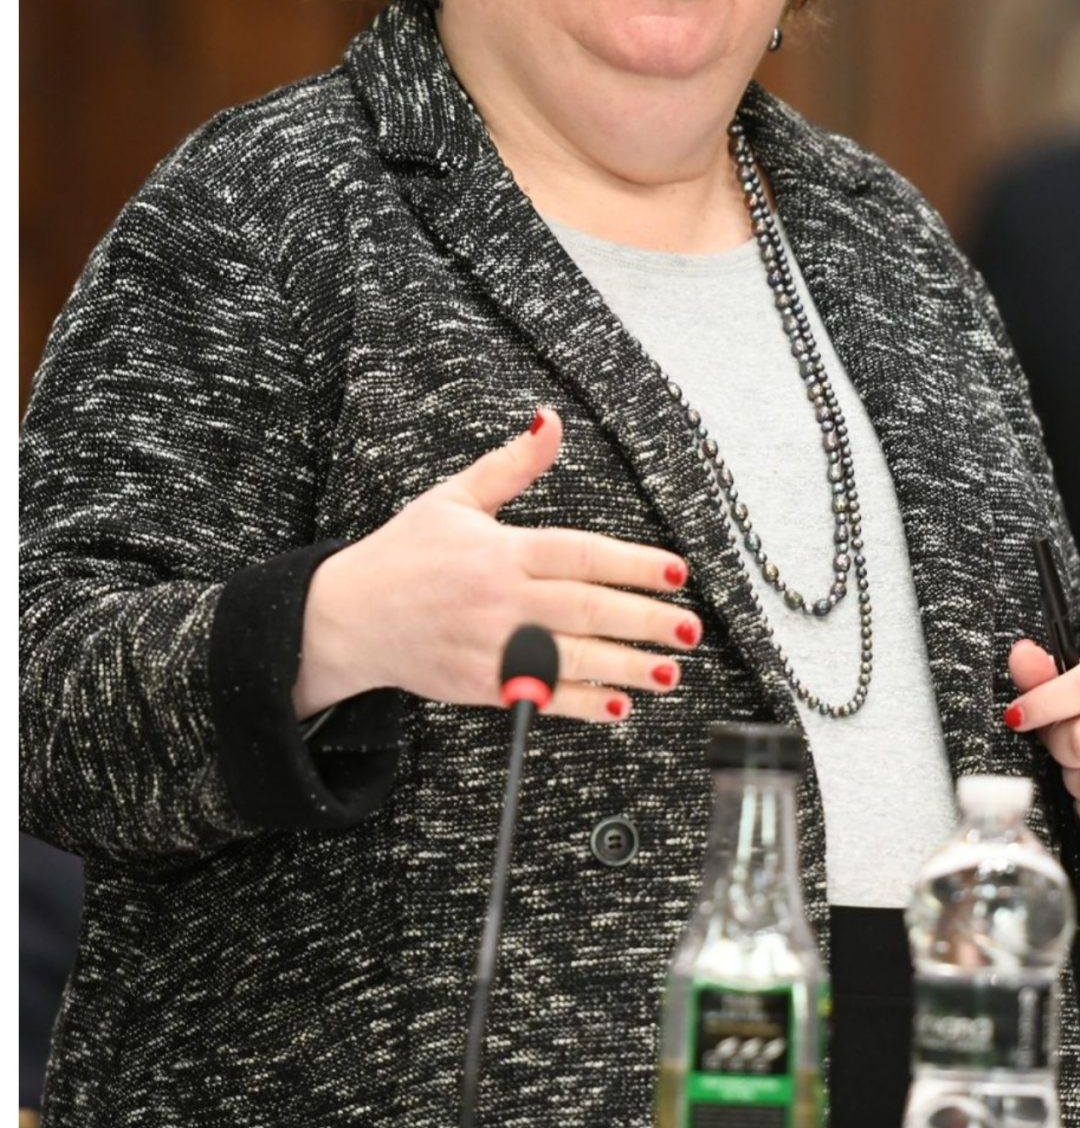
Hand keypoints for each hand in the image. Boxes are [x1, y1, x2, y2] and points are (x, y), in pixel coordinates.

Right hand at [295, 408, 698, 722]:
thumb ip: (511, 466)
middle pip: (587, 609)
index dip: (633, 564)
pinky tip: (619, 706)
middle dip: (646, 620)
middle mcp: (500, 599)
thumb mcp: (453, 499)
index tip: (676, 571)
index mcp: (501, 551)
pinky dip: (580, 703)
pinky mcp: (479, 685)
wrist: (341, 618)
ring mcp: (490, 645)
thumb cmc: (402, 556)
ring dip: (627, 666)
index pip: (581, 555)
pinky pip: (540, 696)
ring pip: (572, 657)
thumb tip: (550, 420)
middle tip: (690, 628)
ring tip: (672, 670)